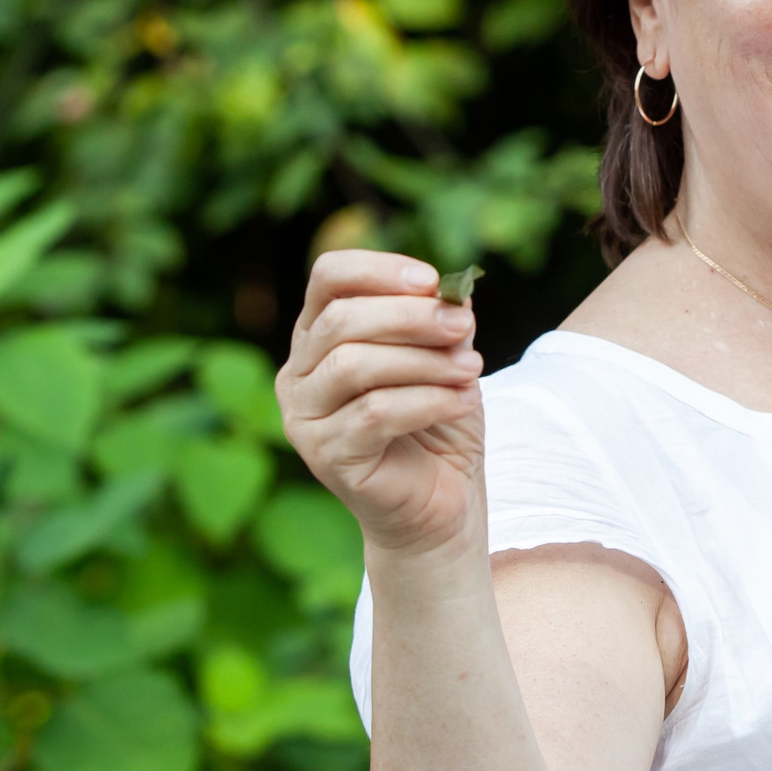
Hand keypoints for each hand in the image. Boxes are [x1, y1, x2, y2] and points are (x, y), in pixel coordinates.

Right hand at [277, 250, 487, 559]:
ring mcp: (304, 417)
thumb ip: (440, 321)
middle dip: (410, 317)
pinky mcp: (325, 456)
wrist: (441, 501)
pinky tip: (464, 401)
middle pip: (340, 320)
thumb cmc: (437, 421)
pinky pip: (374, 413)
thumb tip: (449, 292)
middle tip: (463, 328)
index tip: (430, 280)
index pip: (328, 278)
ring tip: (472, 369)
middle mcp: (300, 373)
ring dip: (423, 361)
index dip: (377, 269)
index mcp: (320, 336)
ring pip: (353, 365)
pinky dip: (428, 400)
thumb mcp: (446, 357)